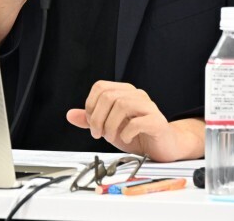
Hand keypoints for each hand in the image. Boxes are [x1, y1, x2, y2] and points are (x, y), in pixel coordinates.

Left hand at [66, 81, 204, 161]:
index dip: (90, 105)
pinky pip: (138, 121)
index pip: (100, 87)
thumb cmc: (137, 135)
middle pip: (109, 96)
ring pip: (122, 105)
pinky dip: (127, 132)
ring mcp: (148, 107)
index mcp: (124, 92)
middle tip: (99, 134)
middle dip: (98, 118)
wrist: (163, 146)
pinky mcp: (157, 121)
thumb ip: (91, 120)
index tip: (91, 123)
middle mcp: (136, 95)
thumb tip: (70, 115)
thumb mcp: (109, 127)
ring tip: (111, 137)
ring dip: (111, 125)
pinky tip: (126, 139)